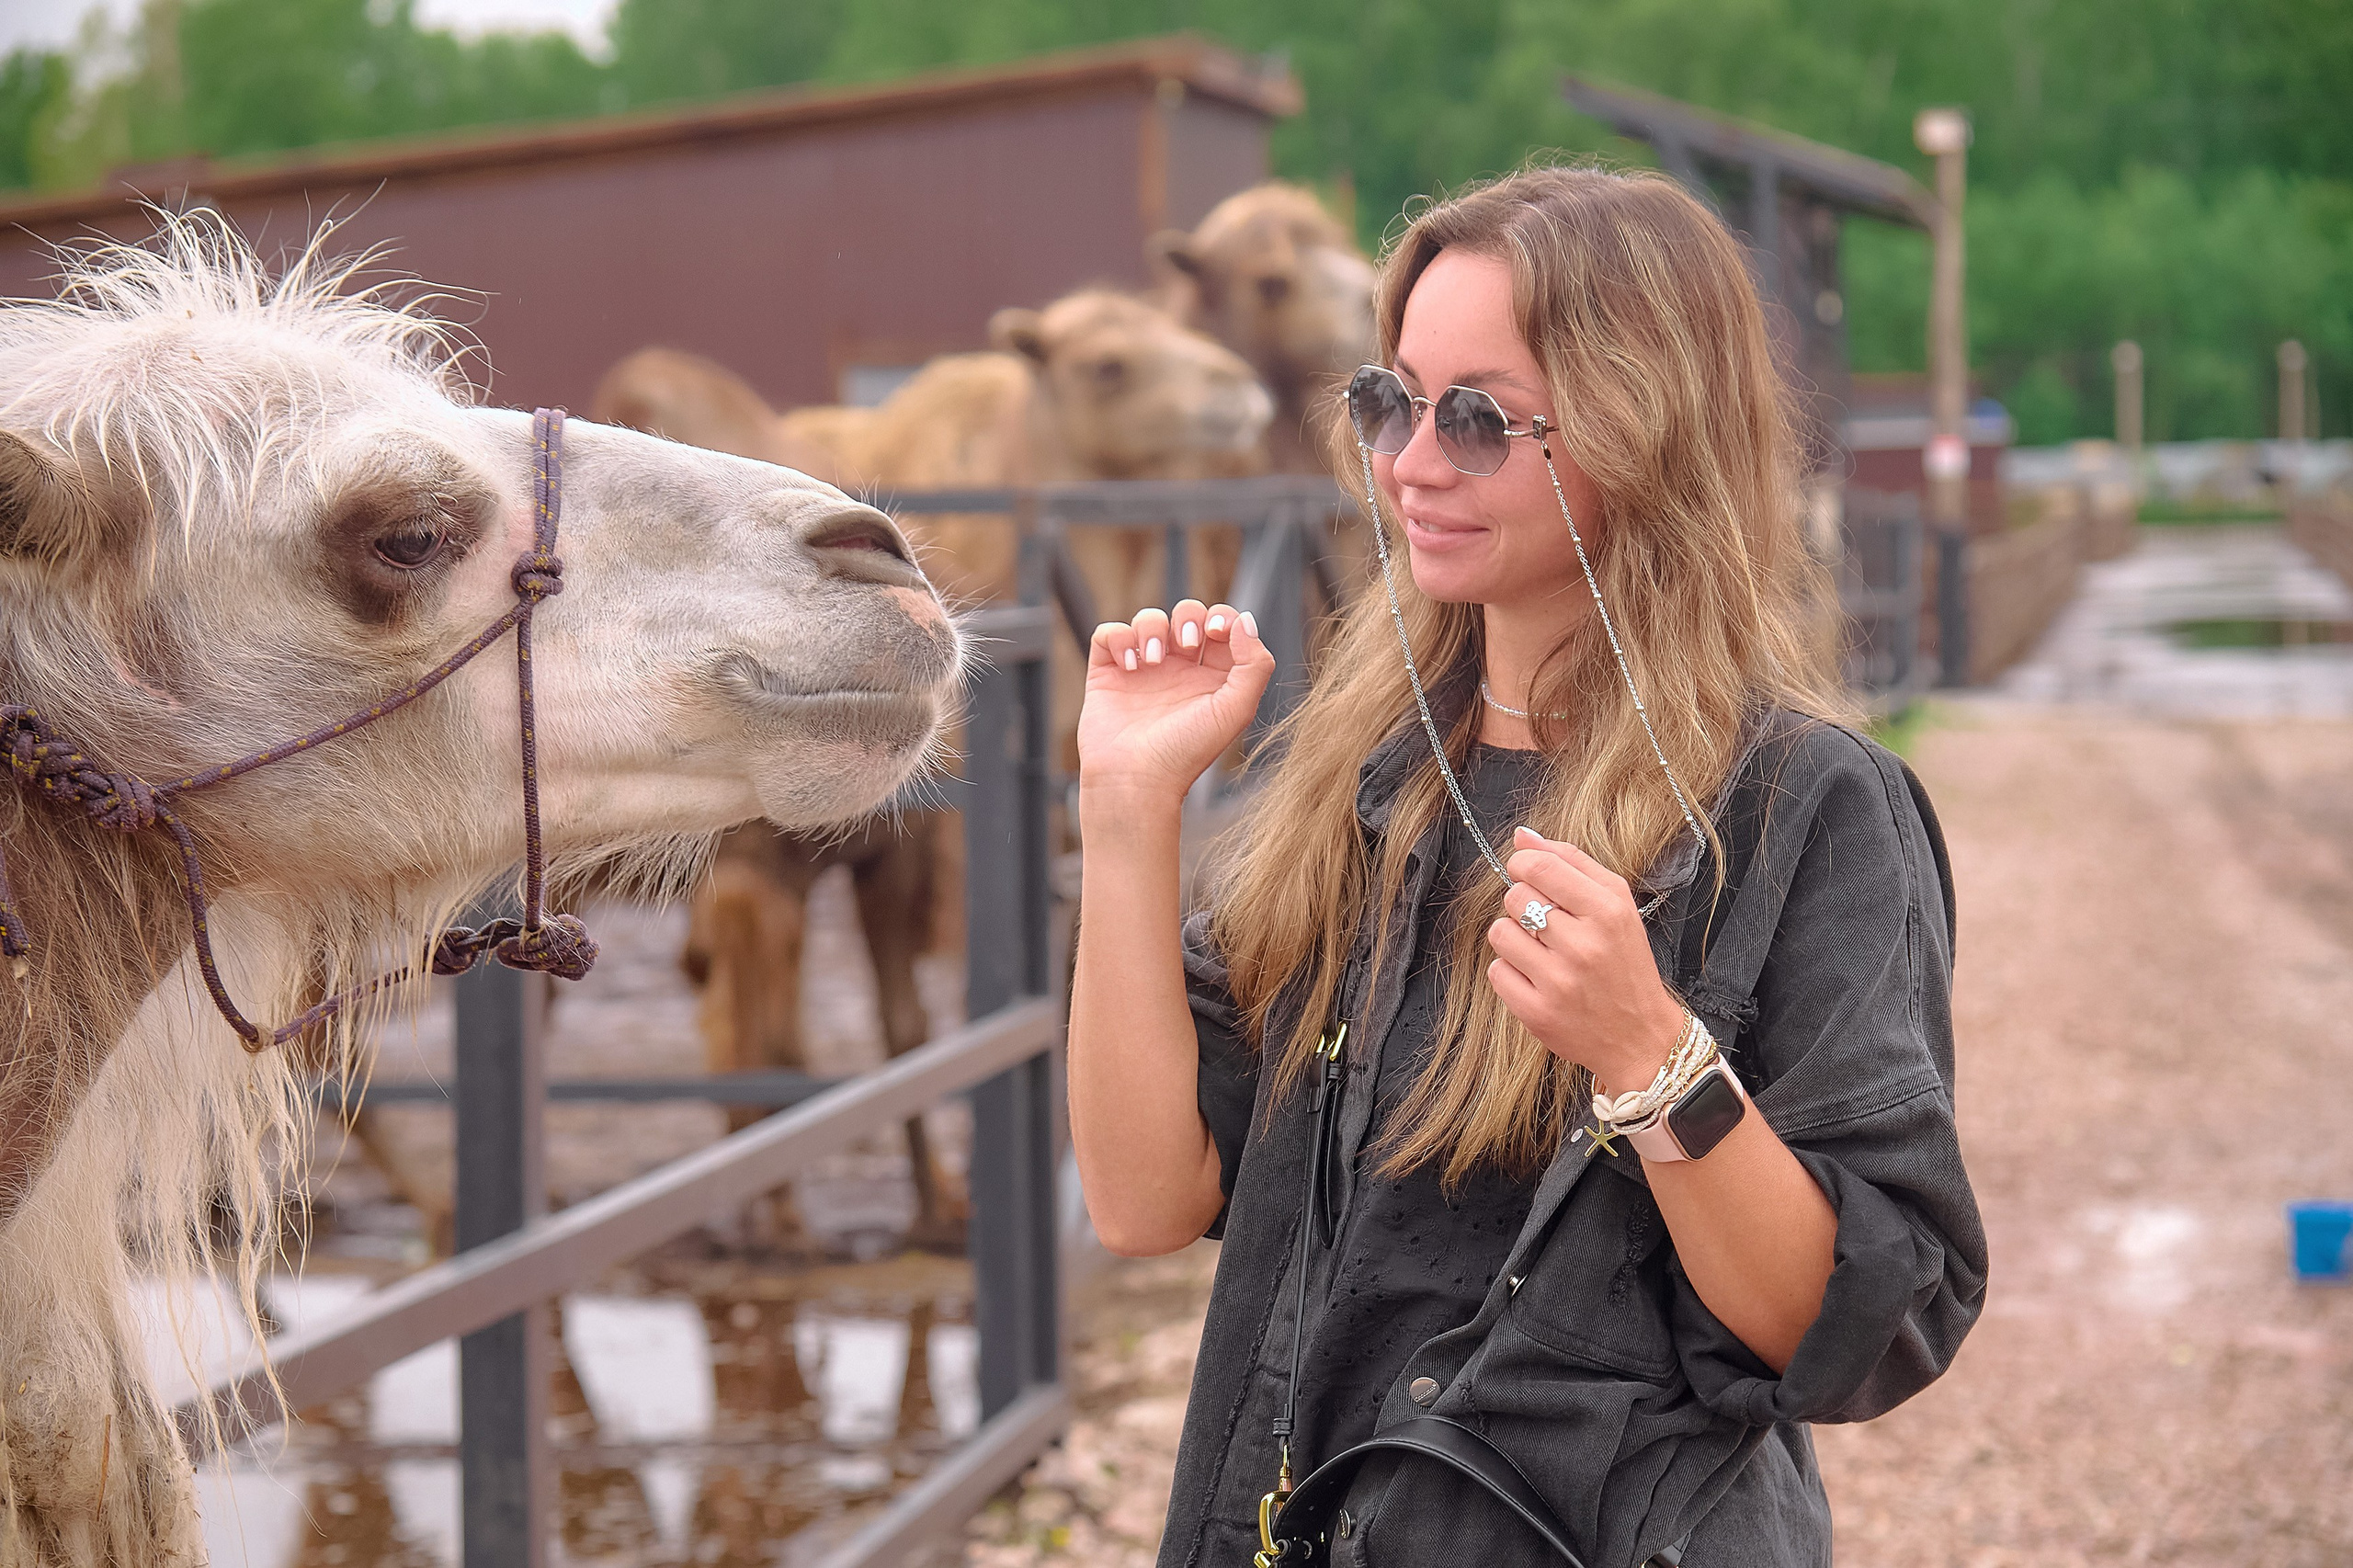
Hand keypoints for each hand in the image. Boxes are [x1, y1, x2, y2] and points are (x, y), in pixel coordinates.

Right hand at [1078, 600, 1273, 803]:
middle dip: (1187, 617)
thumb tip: (1246, 621)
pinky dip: (1119, 638)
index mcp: (1211, 677)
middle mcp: (1178, 670)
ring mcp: (1142, 670)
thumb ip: (1254, 665)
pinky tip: (1130, 666)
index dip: (1222, 617)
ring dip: (1152, 628)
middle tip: (1186, 643)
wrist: (1136, 779)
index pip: (1221, 627)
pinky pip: (1110, 634)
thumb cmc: (1187, 751)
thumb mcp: (1235, 710)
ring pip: (1148, 619)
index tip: (1217, 631)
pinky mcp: (1108, 673)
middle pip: (1186, 615)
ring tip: (1154, 661)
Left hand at [1485, 826, 1686, 1094]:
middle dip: (1523, 903)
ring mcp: (1559, 982)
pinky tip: (1536, 978)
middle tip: (1545, 922)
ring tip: (1541, 951)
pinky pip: (1497, 971)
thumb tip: (1523, 836)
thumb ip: (1571, 863)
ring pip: (1500, 933)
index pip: (1540, 866)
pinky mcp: (1538, 1013)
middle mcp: (1584, 946)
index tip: (1526, 872)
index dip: (1522, 863)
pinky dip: (1511, 971)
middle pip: (1516, 897)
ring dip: (1514, 938)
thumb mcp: (1616, 905)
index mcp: (1608, 912)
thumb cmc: (1624, 963)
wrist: (1640, 1036)